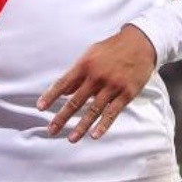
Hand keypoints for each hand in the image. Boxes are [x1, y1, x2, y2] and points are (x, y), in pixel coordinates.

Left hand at [37, 24, 156, 142]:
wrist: (141, 43)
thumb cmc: (113, 48)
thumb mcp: (92, 54)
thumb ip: (78, 73)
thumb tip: (64, 91)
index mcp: (86, 64)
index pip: (63, 83)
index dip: (51, 96)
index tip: (40, 108)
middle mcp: (97, 76)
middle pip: (76, 101)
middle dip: (62, 117)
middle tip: (51, 130)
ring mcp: (112, 85)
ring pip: (93, 110)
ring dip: (81, 126)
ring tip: (71, 139)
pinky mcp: (126, 93)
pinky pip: (112, 112)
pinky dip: (103, 125)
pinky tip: (95, 135)